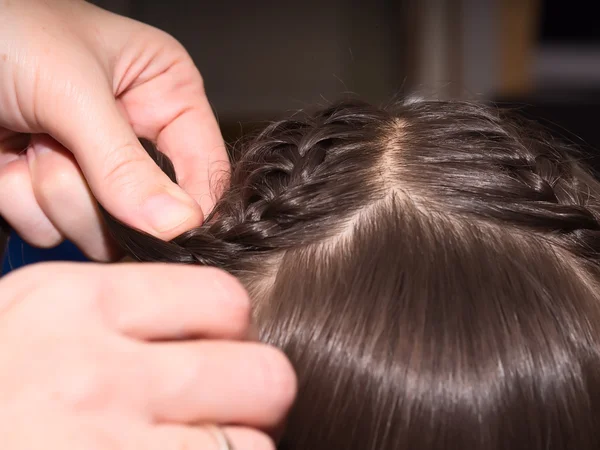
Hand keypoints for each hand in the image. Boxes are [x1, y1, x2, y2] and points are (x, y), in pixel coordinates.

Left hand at [0, 0, 227, 259]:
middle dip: (100, 190)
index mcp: (163, 92)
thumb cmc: (0, 28)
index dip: (191, 205)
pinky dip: (21, 200)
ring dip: (54, 192)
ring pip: (100, 228)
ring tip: (27, 142)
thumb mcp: (71, 88)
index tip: (170, 231)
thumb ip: (124, 162)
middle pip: (151, 209)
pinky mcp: (49, 188)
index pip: (206, 167)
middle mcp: (134, 134)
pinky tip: (7, 158)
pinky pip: (53, 229)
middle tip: (61, 147)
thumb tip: (179, 223)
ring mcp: (91, 166)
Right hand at [0, 262, 295, 448]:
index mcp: (74, 305)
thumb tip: (209, 323)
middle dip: (256, 391)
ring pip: (250, 447)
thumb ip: (118, 314)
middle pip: (260, 374)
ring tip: (197, 444)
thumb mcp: (29, 318)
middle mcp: (96, 375)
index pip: (224, 300)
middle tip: (228, 405)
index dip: (233, 328)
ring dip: (238, 448)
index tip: (218, 345)